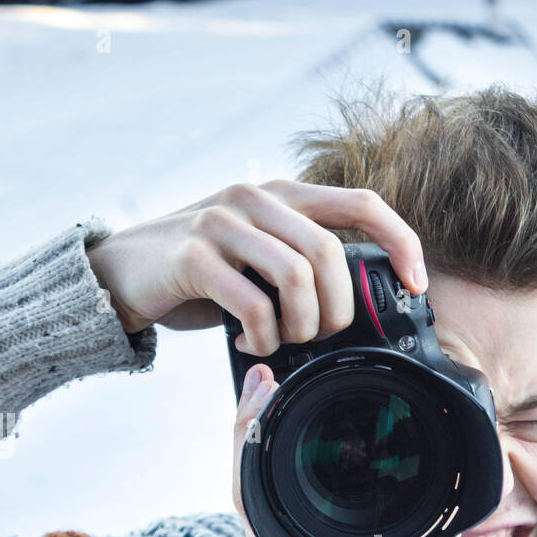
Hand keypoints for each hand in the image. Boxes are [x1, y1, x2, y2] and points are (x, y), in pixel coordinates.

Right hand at [85, 179, 428, 342]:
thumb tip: (358, 306)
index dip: (401, 242)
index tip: (417, 284)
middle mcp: (255, 199)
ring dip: (299, 326)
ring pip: (296, 277)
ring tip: (280, 340)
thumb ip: (302, 265)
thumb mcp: (258, 258)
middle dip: (336, 311)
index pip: (362, 204)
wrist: (119, 273)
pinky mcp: (192, 256)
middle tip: (316, 339)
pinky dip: (262, 336)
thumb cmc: (200, 275)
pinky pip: (253, 303)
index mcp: (283, 195)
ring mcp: (221, 223)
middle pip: (329, 254)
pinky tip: (248, 341)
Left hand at [232, 365, 461, 536]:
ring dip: (251, 459)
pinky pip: (254, 529)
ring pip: (245, 510)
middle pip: (245, 494)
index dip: (257, 434)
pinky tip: (268, 462)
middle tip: (261, 388)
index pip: (263, 491)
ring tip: (264, 413)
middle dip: (249, 434)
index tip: (267, 389)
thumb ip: (430, 507)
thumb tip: (452, 457)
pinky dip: (258, 491)